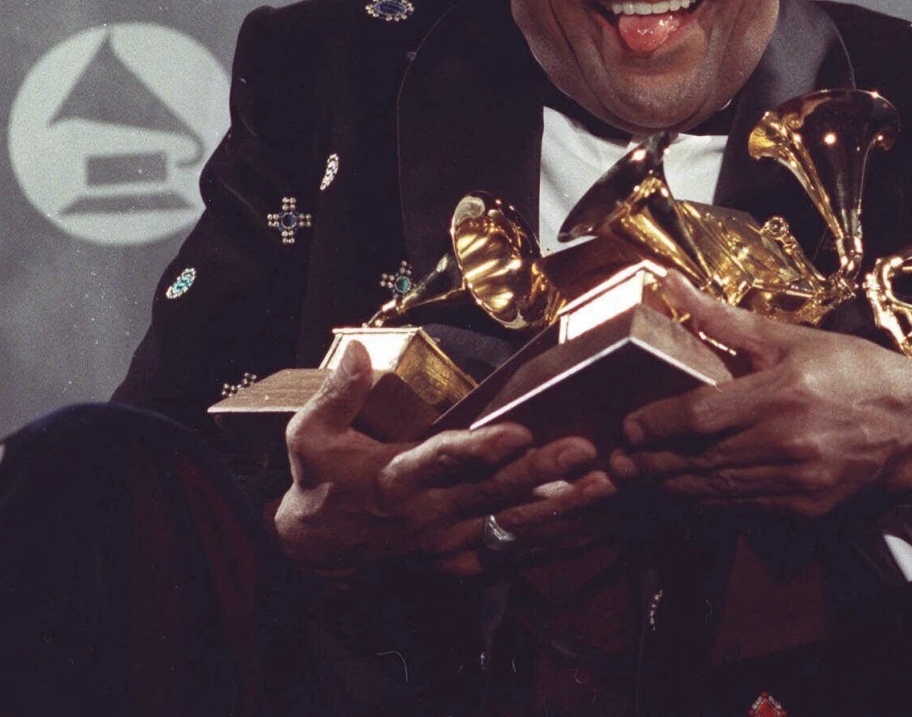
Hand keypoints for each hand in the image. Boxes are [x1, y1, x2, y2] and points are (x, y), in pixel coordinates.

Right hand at [274, 342, 616, 574]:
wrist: (314, 555)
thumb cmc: (318, 485)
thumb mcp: (308, 437)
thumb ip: (338, 394)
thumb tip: (357, 350)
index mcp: (396, 479)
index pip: (444, 460)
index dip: (482, 448)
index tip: (520, 432)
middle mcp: (429, 513)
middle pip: (493, 490)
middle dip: (543, 470)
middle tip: (586, 450)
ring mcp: (448, 542)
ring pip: (512, 523)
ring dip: (560, 505)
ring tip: (603, 485)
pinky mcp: (459, 561)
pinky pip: (511, 551)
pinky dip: (551, 538)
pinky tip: (591, 522)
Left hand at [610, 273, 911, 517]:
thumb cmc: (856, 372)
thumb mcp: (793, 337)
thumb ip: (727, 321)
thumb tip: (674, 287)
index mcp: (782, 393)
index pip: (701, 415)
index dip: (658, 423)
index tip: (630, 425)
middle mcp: (786, 441)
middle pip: (700, 458)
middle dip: (652, 462)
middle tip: (617, 460)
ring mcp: (795, 479)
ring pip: (716, 488)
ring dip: (672, 485)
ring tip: (638, 477)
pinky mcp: (803, 506)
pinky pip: (742, 505)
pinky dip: (708, 499)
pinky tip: (685, 491)